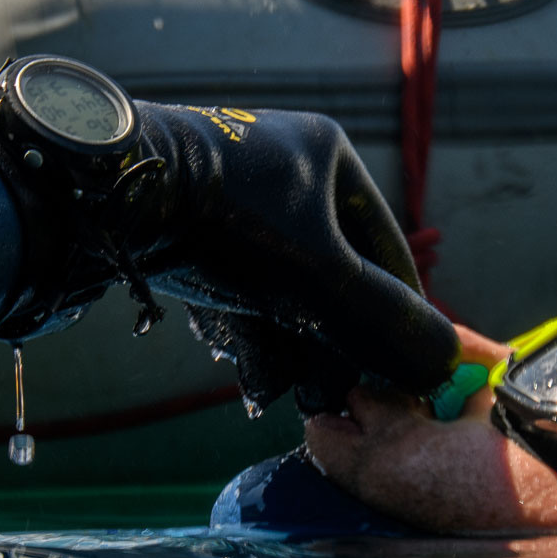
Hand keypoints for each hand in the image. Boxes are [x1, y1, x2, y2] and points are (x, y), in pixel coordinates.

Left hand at [7, 103, 458, 413]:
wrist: (109, 195)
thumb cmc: (229, 220)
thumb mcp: (321, 276)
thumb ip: (385, 320)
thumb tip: (446, 363)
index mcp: (330, 160)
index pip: (389, 251)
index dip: (400, 317)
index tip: (406, 373)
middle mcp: (287, 176)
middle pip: (333, 278)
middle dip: (335, 343)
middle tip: (341, 397)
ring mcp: (235, 205)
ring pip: (283, 293)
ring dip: (290, 351)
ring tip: (292, 398)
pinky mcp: (191, 234)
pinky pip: (238, 294)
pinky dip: (247, 337)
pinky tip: (250, 382)